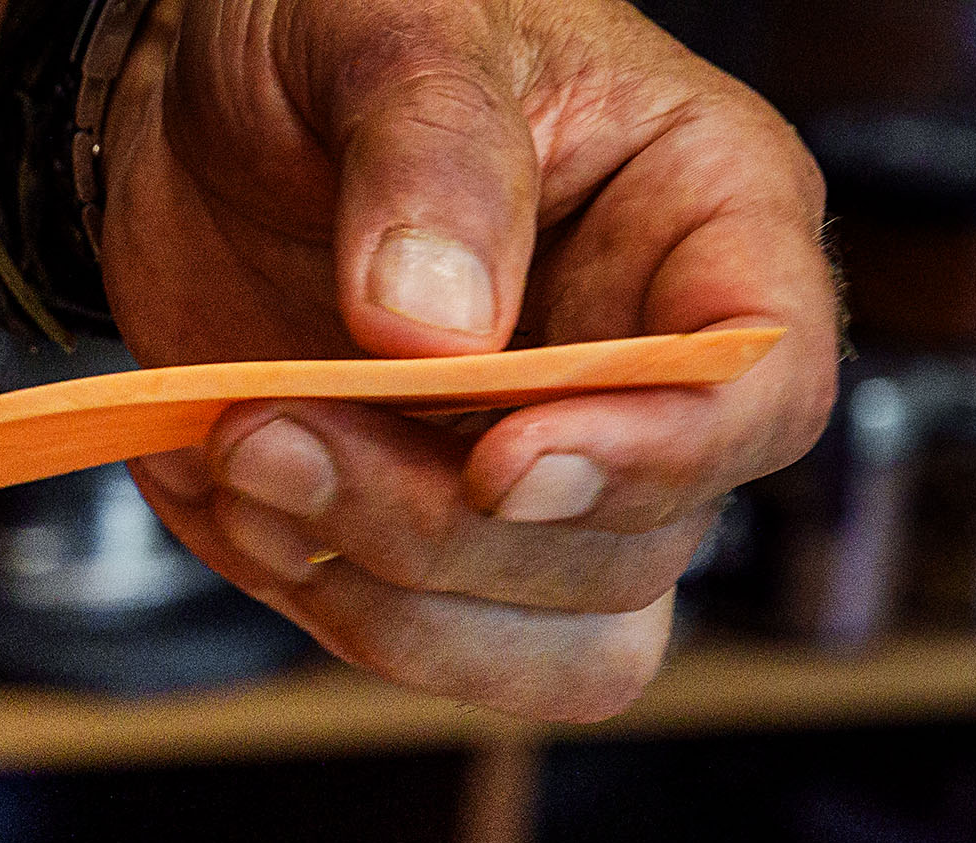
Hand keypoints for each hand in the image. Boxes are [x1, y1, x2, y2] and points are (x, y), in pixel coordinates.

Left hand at [98, 0, 837, 717]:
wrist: (207, 107)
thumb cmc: (340, 29)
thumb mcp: (385, 23)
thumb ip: (428, 155)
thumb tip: (433, 330)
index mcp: (706, 219)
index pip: (767, 387)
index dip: (656, 453)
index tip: (499, 459)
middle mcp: (653, 374)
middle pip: (631, 549)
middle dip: (434, 525)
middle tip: (269, 429)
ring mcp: (551, 478)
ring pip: (547, 647)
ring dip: (374, 592)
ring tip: (238, 456)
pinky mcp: (434, 543)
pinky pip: (416, 644)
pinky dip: (303, 596)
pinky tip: (224, 486)